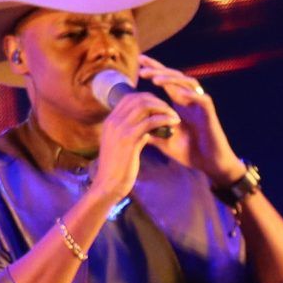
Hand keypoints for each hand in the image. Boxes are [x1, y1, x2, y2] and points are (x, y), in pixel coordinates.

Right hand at [92, 90, 174, 207]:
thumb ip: (132, 133)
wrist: (108, 185)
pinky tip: (173, 124)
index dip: (148, 99)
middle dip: (158, 101)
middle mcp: (113, 122)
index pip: (129, 98)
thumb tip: (148, 127)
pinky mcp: (128, 139)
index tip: (160, 109)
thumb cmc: (118, 169)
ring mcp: (119, 129)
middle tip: (170, 111)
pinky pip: (150, 121)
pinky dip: (165, 119)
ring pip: (144, 106)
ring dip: (163, 108)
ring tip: (174, 117)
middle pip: (138, 98)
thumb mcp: (121, 146)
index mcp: (110, 122)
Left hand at [139, 55, 243, 183]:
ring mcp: (201, 105)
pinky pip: (202, 100)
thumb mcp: (163, 140)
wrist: (209, 163)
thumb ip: (150, 130)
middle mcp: (190, 100)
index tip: (138, 62)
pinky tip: (178, 93)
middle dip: (160, 71)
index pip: (166, 82)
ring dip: (173, 80)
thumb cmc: (189, 151)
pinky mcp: (210, 114)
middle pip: (176, 77)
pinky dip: (191, 95)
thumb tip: (130, 126)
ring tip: (156, 80)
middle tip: (142, 69)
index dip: (155, 70)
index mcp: (179, 103)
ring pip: (189, 83)